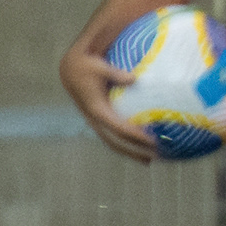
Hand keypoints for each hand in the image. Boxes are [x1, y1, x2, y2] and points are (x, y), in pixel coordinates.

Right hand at [61, 39, 163, 163]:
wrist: (70, 69)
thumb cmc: (88, 66)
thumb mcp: (100, 67)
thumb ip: (116, 74)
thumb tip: (134, 79)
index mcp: (96, 109)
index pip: (118, 128)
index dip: (135, 136)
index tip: (153, 140)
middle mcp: (94, 119)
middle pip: (115, 142)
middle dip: (134, 152)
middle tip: (155, 157)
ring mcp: (95, 121)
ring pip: (113, 142)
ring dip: (130, 152)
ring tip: (149, 159)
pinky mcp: (98, 119)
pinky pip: (112, 135)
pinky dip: (126, 142)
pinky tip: (140, 144)